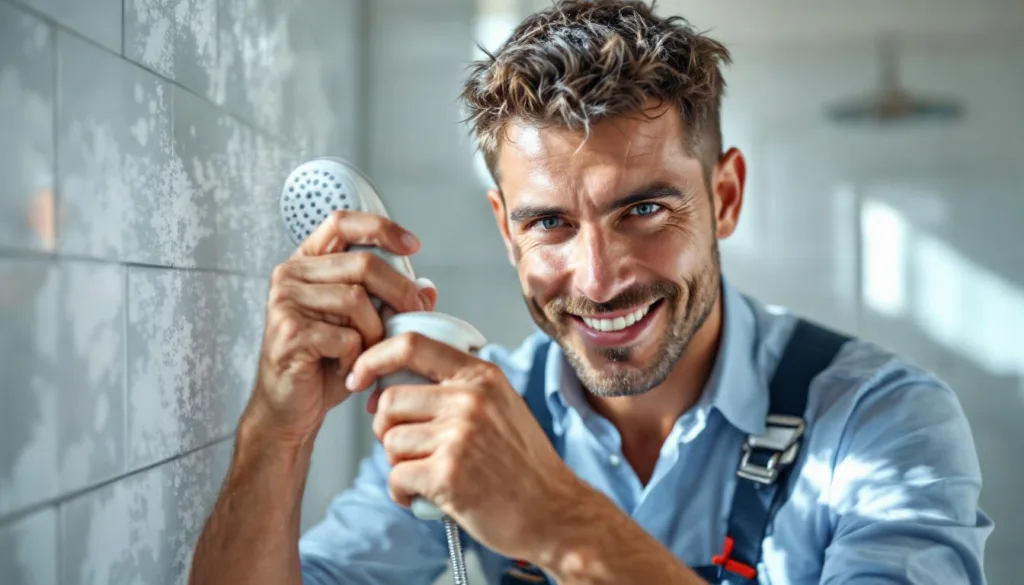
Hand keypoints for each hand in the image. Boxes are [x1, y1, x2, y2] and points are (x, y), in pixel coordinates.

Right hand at [246, 211, 435, 448]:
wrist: (291, 409)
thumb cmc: (325, 365)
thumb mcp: (364, 327)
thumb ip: (390, 302)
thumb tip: (428, 288)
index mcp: (307, 263)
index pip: (343, 223)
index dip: (381, 228)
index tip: (413, 246)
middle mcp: (290, 275)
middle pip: (363, 264)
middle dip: (399, 291)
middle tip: (413, 316)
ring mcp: (285, 302)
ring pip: (357, 300)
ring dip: (376, 331)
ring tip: (371, 352)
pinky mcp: (289, 332)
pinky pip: (346, 336)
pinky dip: (358, 357)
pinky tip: (350, 370)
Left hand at [345, 333, 586, 561]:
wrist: (553, 513)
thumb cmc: (523, 465)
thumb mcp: (500, 405)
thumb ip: (458, 387)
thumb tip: (392, 383)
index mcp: (481, 376)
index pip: (411, 345)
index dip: (373, 358)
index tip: (358, 377)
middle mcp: (471, 399)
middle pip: (390, 401)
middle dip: (386, 428)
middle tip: (407, 447)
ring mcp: (460, 436)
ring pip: (390, 440)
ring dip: (398, 463)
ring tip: (425, 474)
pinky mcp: (448, 474)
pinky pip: (396, 476)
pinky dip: (401, 492)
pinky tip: (421, 496)